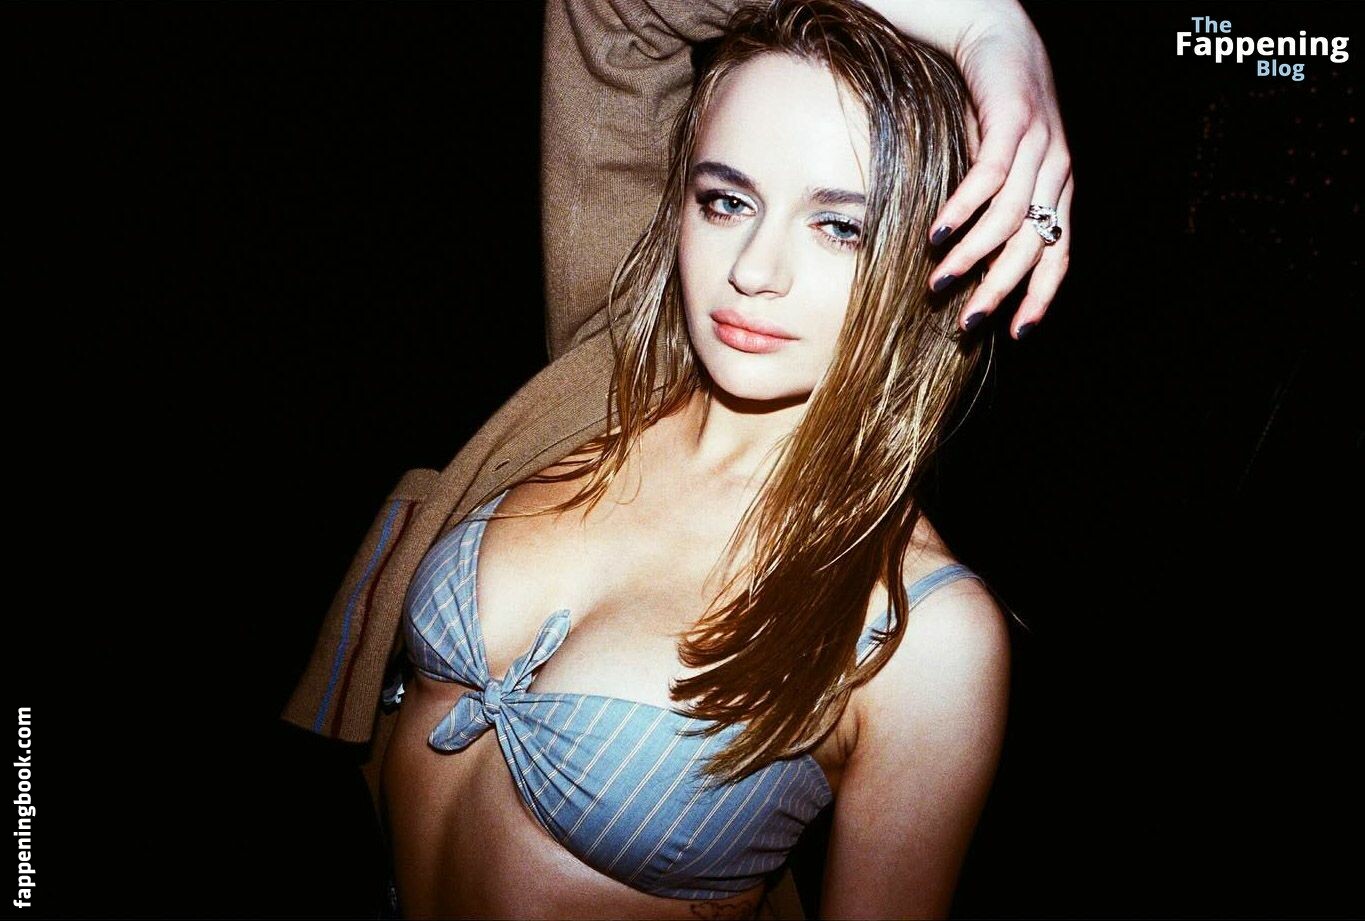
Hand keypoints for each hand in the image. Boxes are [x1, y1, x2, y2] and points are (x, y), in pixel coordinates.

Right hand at [861, 1, 1072, 339]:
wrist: (996, 30)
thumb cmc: (990, 103)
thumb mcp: (998, 161)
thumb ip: (991, 204)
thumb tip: (961, 258)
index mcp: (1058, 186)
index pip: (1058, 253)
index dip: (1039, 296)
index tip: (1015, 334)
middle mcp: (1057, 170)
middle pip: (1034, 246)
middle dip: (1000, 290)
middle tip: (966, 322)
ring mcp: (1040, 145)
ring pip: (1010, 218)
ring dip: (972, 256)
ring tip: (938, 282)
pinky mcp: (1014, 120)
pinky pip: (990, 177)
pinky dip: (963, 210)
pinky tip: (937, 234)